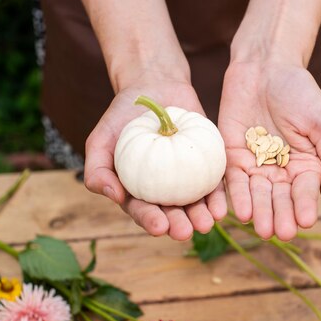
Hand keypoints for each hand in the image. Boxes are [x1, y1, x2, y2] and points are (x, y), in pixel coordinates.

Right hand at [84, 76, 226, 239]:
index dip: (150, 221)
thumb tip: (114, 196)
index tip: (159, 226)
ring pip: (195, 203)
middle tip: (186, 232)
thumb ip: (98, 170)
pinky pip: (214, 183)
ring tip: (208, 223)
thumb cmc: (121, 118)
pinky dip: (218, 196)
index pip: (143, 211)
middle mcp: (163, 191)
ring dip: (201, 216)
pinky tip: (222, 206)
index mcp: (137, 191)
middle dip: (179, 225)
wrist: (153, 88)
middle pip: (172, 213)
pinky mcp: (206, 165)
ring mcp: (187, 179)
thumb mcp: (101, 141)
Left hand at [218, 61, 320, 239]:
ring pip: (256, 193)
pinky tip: (239, 211)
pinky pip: (232, 180)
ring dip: (259, 212)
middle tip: (281, 233)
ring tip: (262, 229)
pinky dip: (236, 196)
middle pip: (279, 197)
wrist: (266, 65)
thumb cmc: (301, 93)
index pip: (305, 190)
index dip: (305, 205)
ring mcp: (254, 164)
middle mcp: (279, 170)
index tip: (306, 221)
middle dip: (280, 215)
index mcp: (305, 165)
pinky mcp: (231, 156)